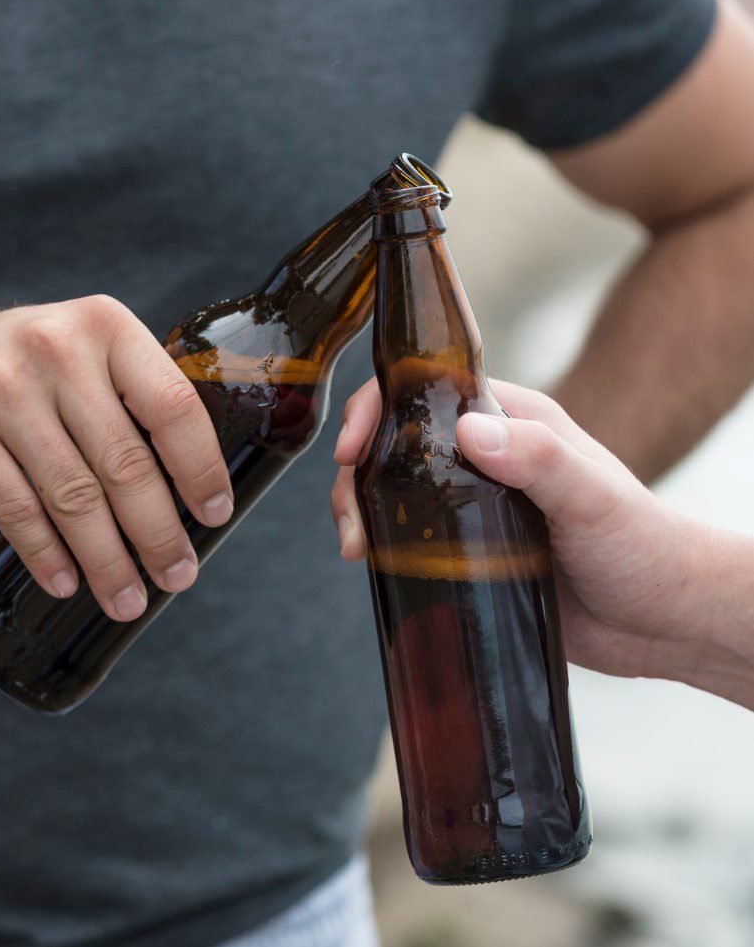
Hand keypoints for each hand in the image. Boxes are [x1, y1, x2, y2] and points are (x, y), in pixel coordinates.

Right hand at [0, 295, 232, 616]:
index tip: (215, 515)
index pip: (172, 406)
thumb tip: (195, 490)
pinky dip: (47, 556)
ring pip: (73, 496)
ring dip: (107, 560)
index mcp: (105, 325)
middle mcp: (55, 348)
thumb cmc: (24, 373)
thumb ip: (132, 399)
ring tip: (127, 597)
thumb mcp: (83, 354)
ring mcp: (0, 388)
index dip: (200, 468)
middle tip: (178, 575)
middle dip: (158, 533)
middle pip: (125, 462)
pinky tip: (67, 582)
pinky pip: (17, 511)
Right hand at [331, 377, 738, 690]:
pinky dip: (384, 546)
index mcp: (510, 422)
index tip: (350, 447)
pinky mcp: (468, 552)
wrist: (662, 621)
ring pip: (395, 491)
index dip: (376, 408)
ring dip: (363, 511)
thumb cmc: (645, 546)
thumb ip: (539, 458)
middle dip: (357, 473)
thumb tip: (468, 431)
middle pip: (396, 443)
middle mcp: (485, 457)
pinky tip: (374, 565)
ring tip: (357, 549)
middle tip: (352, 521)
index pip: (425, 390)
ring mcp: (472, 505)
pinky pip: (412, 539)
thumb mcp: (594, 495)